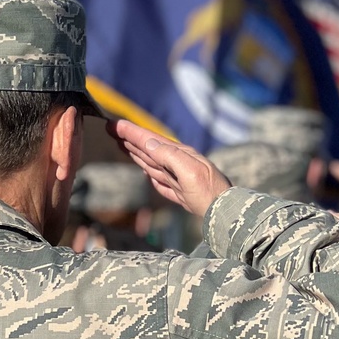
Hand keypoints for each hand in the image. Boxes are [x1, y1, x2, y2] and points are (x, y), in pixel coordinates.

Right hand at [111, 120, 230, 215]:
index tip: (114, 124)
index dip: (131, 132)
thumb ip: (169, 156)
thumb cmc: (209, 192)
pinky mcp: (179, 191)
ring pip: (152, 162)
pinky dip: (149, 172)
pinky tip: (145, 168)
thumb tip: (148, 143)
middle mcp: (178, 163)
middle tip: (113, 130)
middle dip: (130, 139)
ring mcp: (178, 177)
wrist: (224, 213)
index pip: (150, 140)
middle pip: (148, 149)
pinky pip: (159, 179)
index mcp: (179, 155)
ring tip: (124, 144)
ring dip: (137, 152)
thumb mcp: (189, 171)